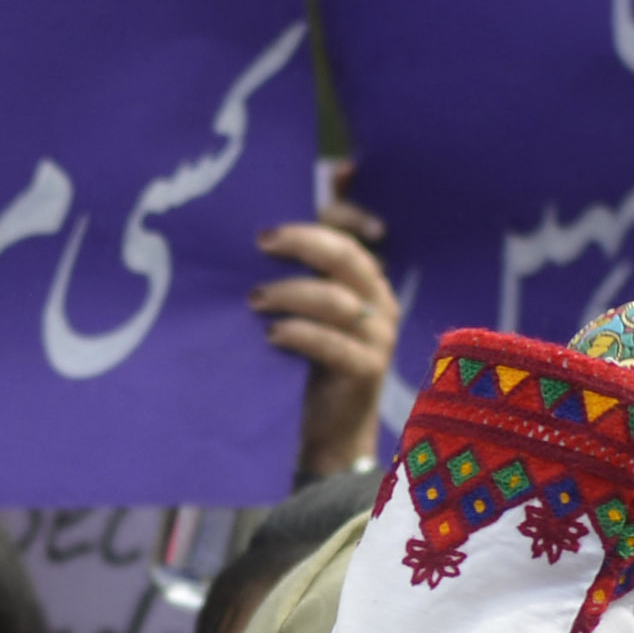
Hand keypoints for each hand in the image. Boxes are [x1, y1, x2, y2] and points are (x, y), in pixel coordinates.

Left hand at [257, 204, 401, 481]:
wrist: (327, 432)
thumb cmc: (305, 361)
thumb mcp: (300, 309)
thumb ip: (292, 267)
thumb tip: (268, 216)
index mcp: (365, 278)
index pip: (356, 231)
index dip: (340, 208)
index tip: (301, 201)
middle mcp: (379, 300)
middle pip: (347, 256)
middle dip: (303, 242)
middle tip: (262, 241)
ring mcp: (378, 336)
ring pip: (337, 300)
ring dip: (291, 293)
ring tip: (254, 299)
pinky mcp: (366, 371)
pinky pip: (334, 345)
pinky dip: (300, 335)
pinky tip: (271, 335)